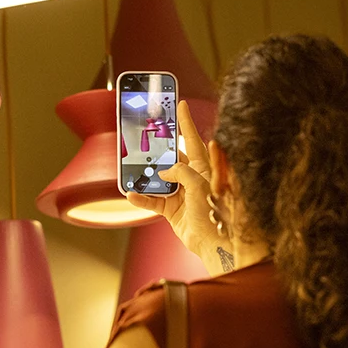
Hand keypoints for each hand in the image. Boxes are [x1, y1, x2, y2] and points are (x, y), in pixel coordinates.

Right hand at [125, 101, 227, 261]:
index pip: (194, 140)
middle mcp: (193, 179)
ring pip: (159, 179)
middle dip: (158, 150)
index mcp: (204, 168)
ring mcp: (182, 194)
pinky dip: (142, 197)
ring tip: (132, 168)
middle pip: (172, 159)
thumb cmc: (215, 212)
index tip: (180, 104)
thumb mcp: (199, 184)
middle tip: (145, 138)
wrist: (215, 243)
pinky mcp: (172, 211)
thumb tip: (165, 172)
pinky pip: (153, 201)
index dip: (187, 122)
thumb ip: (180, 172)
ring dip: (146, 176)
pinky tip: (132, 193)